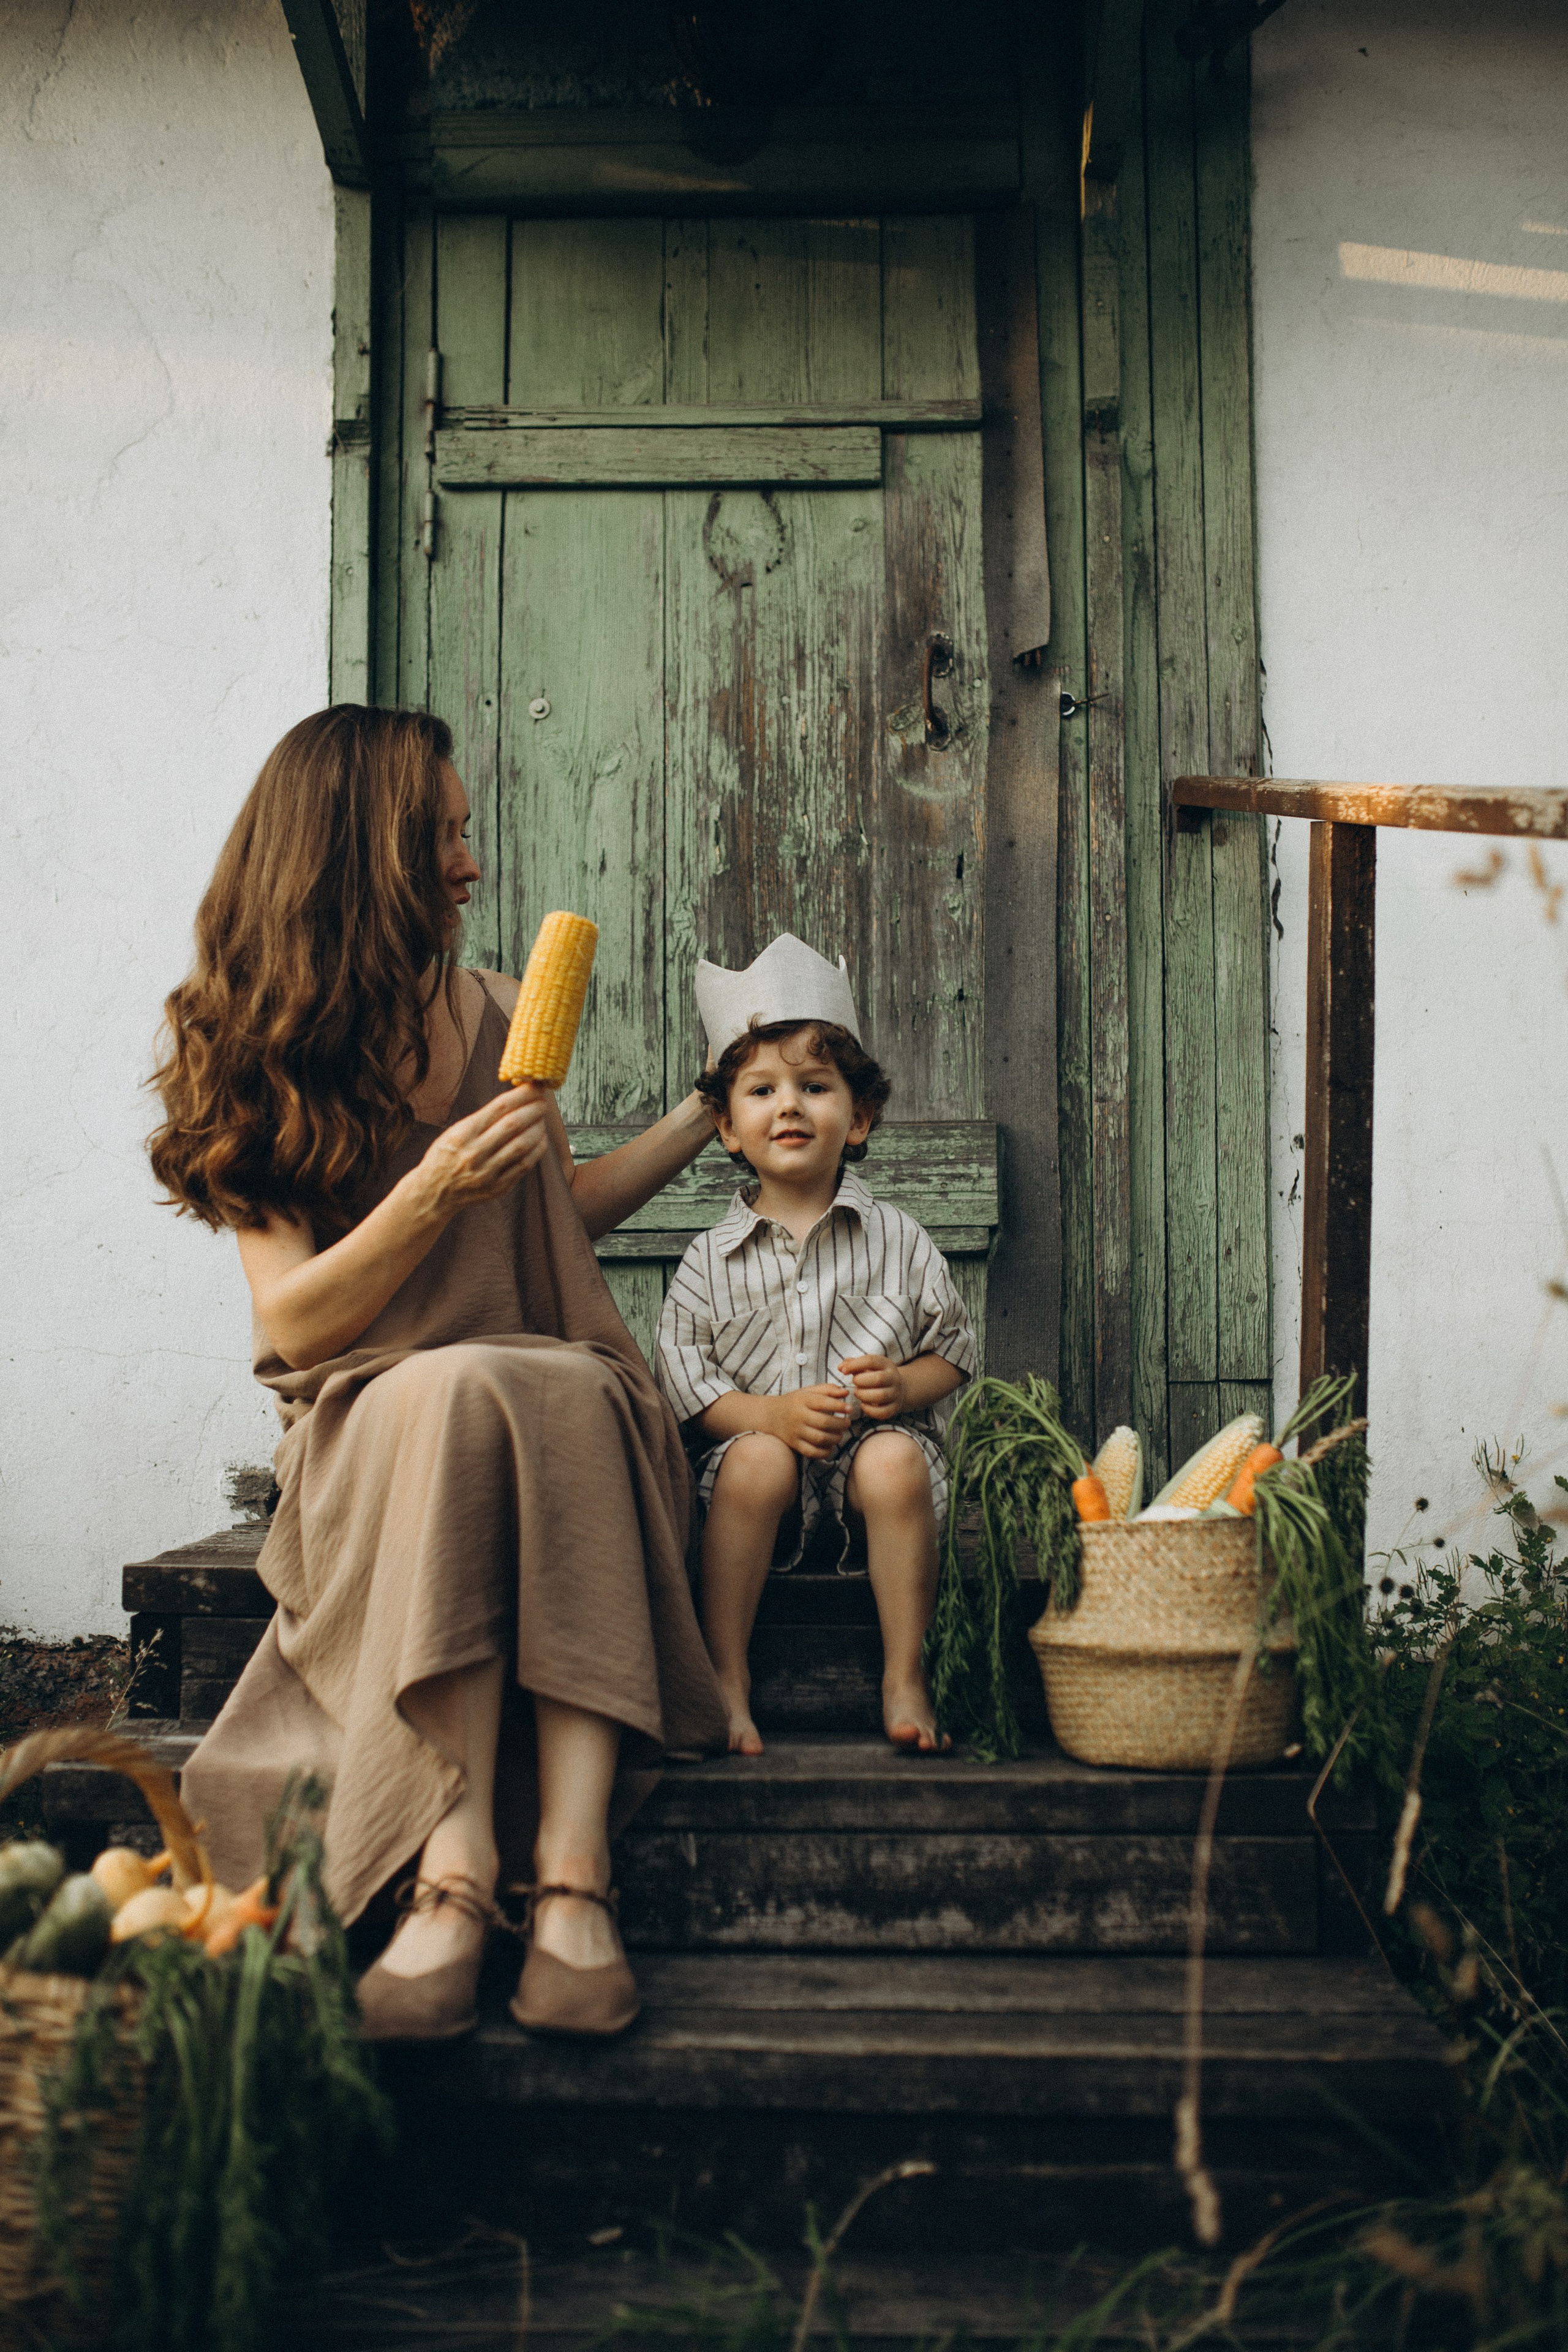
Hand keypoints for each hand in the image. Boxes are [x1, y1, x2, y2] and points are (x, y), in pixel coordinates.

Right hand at [405, 1084, 552, 1218]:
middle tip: (543, 1102)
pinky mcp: (498, 1187)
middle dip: (534, 1109)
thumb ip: (483, 1119)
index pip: (499, 1107)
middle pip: (513, 1124)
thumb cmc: (446, 1156)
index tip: (535, 1087)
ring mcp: (487, 1172)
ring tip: (541, 1120)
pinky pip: (525, 1165)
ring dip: (538, 1128)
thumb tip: (517, 1099)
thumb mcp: (454, 1132)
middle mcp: (474, 1153)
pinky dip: (537, 1149)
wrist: (434, 1193)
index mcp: (462, 1134)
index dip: (522, 1095)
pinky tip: (539, 1139)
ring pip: (523, 1144)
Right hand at [766, 1383, 852, 1461]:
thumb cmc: (794, 1402)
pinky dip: (824, 1452)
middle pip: (824, 1422)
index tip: (849, 1408)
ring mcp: (795, 1432)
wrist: (771, 1415)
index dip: (839, 1406)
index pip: (823, 1402)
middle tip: (847, 1423)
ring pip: (820, 1438)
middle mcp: (798, 1416)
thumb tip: (845, 1392)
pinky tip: (830, 1446)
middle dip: (840, 1424)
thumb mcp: (808, 1391)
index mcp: (803, 1400)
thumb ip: (827, 1390)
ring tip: (840, 1434)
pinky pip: (812, 1452)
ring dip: (835, 1438)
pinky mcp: (794, 1444)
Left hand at [837, 1354, 907, 1420]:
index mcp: (886, 1364)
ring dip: (864, 1395)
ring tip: (857, 1393)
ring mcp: (895, 1394)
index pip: (871, 1361)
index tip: (843, 1371)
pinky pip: (883, 1412)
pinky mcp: (894, 1408)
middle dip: (861, 1381)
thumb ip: (853, 1364)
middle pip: (878, 1379)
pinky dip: (869, 1410)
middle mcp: (893, 1378)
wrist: (898, 1389)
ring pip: (881, 1396)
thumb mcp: (867, 1366)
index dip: (855, 1365)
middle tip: (854, 1383)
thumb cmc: (876, 1375)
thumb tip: (840, 1367)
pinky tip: (863, 1405)